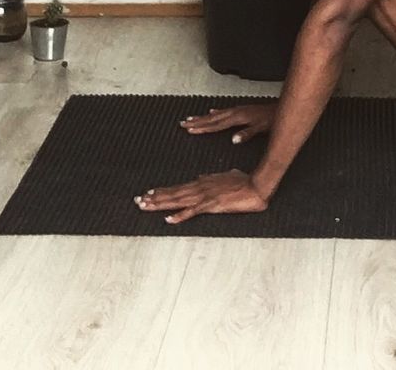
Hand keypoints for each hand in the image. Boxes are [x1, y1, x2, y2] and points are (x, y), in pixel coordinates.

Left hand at [134, 170, 268, 221]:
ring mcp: (205, 196)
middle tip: (138, 201)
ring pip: (178, 200)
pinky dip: (180, 216)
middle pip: (173, 194)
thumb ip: (212, 178)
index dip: (163, 191)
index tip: (148, 194)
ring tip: (145, 206)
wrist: (257, 186)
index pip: (178, 188)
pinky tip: (168, 219)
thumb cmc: (244, 181)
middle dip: (155, 198)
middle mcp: (200, 188)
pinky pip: (193, 211)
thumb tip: (201, 177)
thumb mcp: (225, 176)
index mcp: (203, 182)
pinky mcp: (212, 205)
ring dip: (161, 204)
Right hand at [178, 102, 276, 142]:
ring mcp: (237, 110)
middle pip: (212, 118)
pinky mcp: (241, 110)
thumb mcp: (261, 127)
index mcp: (237, 117)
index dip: (203, 128)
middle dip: (197, 121)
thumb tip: (233, 140)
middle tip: (183, 123)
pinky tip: (211, 112)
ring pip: (215, 114)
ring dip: (203, 117)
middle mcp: (235, 112)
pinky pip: (223, 112)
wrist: (279, 109)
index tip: (190, 130)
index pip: (216, 124)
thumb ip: (247, 133)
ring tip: (191, 118)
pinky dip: (215, 113)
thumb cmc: (272, 119)